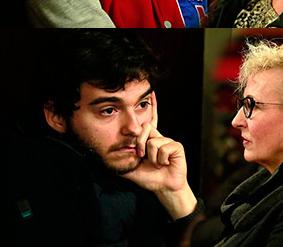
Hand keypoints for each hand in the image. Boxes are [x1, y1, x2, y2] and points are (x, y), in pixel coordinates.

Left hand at [129, 94, 196, 219]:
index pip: (150, 120)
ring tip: (158, 164)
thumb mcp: (131, 169)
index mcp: (150, 140)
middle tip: (141, 157)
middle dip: (139, 143)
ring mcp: (168, 141)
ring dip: (152, 158)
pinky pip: (163, 148)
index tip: (152, 92)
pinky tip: (166, 164)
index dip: (152, 106)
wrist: (164, 189)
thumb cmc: (149, 179)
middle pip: (145, 127)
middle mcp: (159, 137)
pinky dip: (161, 160)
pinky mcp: (176, 147)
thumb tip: (106, 162)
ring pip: (152, 142)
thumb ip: (120, 163)